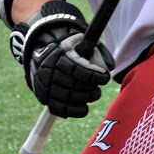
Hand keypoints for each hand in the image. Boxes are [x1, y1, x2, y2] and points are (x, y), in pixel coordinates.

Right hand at [10, 0, 112, 118]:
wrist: (44, 56)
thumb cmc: (70, 50)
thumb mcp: (83, 43)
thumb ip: (98, 51)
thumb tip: (109, 67)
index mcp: (59, 54)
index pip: (77, 69)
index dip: (94, 76)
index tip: (105, 77)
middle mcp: (49, 70)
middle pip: (73, 85)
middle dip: (91, 89)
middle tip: (98, 89)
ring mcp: (45, 85)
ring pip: (68, 98)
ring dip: (85, 99)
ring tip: (93, 95)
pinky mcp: (44, 97)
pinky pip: (59, 109)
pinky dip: (74, 111)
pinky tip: (84, 107)